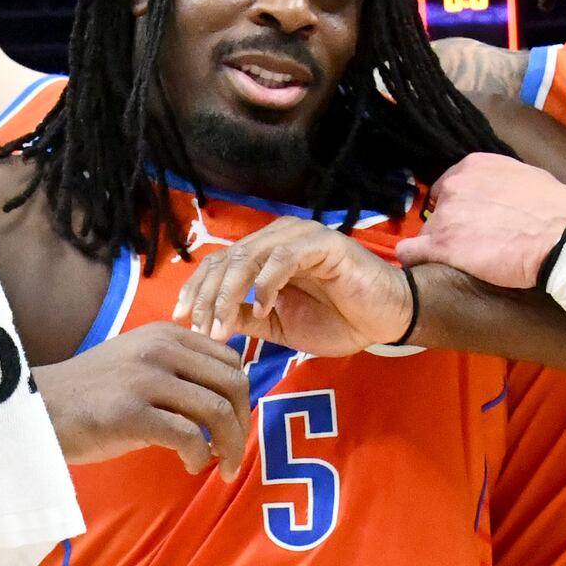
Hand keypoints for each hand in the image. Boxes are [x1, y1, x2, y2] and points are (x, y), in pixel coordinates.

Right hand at [34, 322, 253, 475]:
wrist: (38, 409)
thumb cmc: (88, 395)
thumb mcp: (136, 365)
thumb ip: (176, 370)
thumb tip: (222, 400)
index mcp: (165, 335)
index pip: (230, 359)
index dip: (241, 396)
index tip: (233, 424)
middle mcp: (160, 350)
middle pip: (232, 384)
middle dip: (242, 423)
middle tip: (234, 452)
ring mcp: (145, 380)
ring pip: (216, 411)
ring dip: (229, 445)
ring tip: (222, 466)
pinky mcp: (131, 413)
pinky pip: (188, 436)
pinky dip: (199, 456)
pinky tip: (190, 465)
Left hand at [172, 218, 412, 356]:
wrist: (387, 318)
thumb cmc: (337, 319)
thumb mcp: (279, 326)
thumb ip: (245, 319)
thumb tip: (207, 323)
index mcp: (264, 253)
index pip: (218, 263)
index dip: (195, 289)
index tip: (179, 320)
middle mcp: (277, 238)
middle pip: (227, 258)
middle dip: (206, 295)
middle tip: (198, 328)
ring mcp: (300, 238)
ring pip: (250, 256)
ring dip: (229, 292)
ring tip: (220, 326)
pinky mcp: (323, 244)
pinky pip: (284, 258)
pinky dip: (267, 284)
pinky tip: (262, 310)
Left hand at [395, 149, 565, 290]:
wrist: (562, 235)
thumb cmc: (554, 209)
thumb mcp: (523, 179)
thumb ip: (498, 184)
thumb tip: (495, 195)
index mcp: (472, 166)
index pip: (448, 187)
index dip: (457, 209)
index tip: (469, 224)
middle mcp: (453, 186)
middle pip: (436, 212)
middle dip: (449, 228)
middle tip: (472, 246)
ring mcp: (444, 216)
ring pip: (425, 234)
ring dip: (439, 248)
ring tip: (463, 263)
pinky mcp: (441, 246)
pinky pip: (409, 253)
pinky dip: (414, 261)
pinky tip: (426, 269)